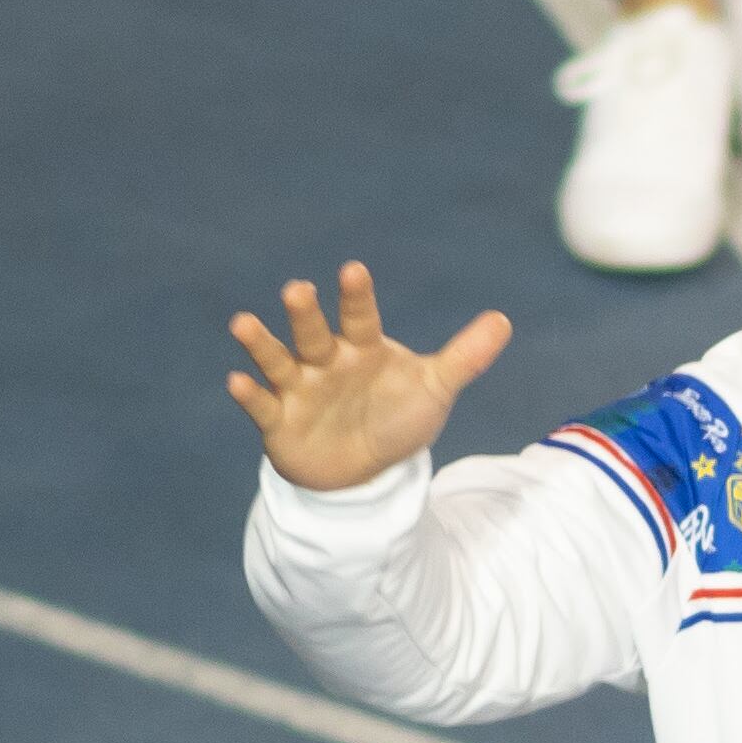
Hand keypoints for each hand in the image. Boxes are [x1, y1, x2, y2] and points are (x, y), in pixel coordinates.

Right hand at [227, 262, 511, 492]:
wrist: (366, 472)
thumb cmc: (397, 419)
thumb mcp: (434, 389)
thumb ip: (465, 357)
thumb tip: (504, 320)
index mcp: (363, 349)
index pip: (361, 317)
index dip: (357, 296)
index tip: (353, 270)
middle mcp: (326, 363)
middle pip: (313, 334)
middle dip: (304, 314)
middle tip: (298, 289)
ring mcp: (299, 391)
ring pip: (278, 362)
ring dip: (261, 345)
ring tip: (242, 322)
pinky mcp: (279, 423)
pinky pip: (262, 407)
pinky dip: (249, 395)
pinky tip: (237, 381)